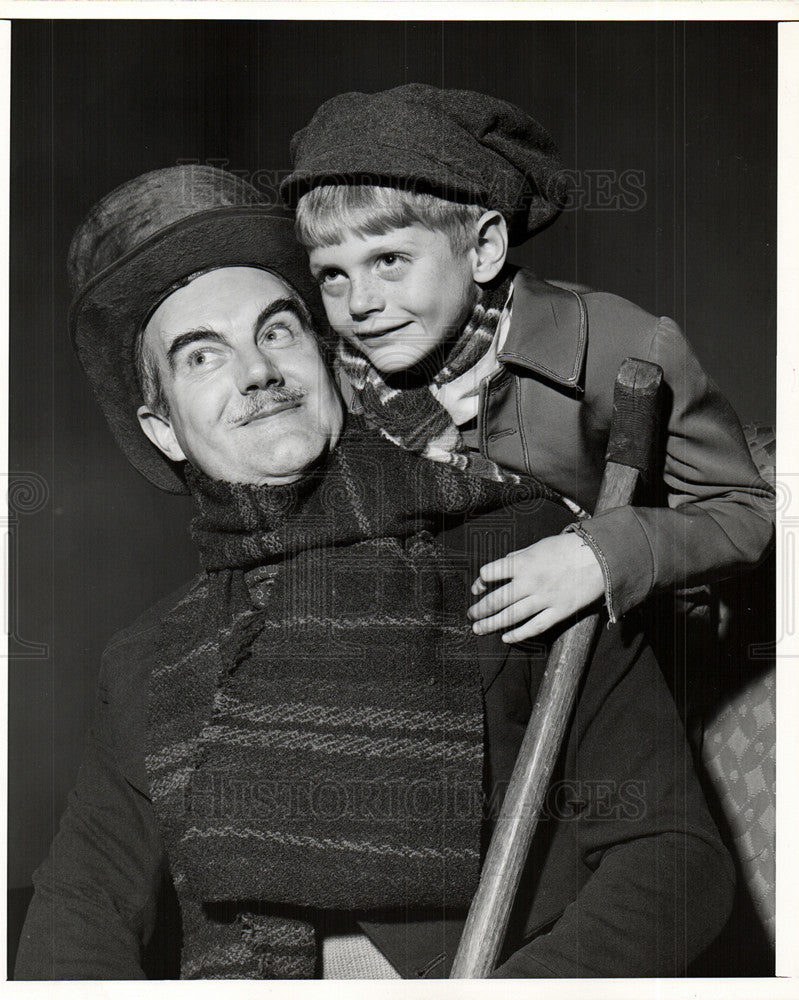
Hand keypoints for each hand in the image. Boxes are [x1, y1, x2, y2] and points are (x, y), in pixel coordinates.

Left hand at [468, 532, 604, 641]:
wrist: (599, 557)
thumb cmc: (567, 548)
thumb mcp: (537, 546)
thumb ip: (517, 558)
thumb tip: (500, 566)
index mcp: (523, 563)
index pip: (490, 573)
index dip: (481, 581)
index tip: (477, 587)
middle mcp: (530, 582)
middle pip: (497, 599)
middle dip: (480, 609)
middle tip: (470, 615)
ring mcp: (544, 599)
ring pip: (511, 616)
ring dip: (491, 624)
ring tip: (478, 629)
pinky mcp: (559, 611)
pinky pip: (534, 627)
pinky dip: (518, 634)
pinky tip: (506, 638)